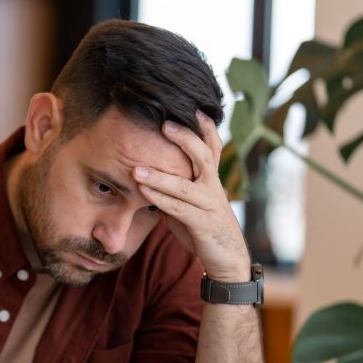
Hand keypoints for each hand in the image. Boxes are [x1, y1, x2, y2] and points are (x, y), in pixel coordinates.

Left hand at [134, 111, 250, 281]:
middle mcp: (213, 186)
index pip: (212, 145)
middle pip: (203, 155)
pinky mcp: (202, 223)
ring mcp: (209, 204)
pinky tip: (143, 191)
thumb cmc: (202, 224)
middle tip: (164, 123)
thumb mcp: (190, 200)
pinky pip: (178, 208)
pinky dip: (159, 199)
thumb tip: (146, 168)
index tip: (193, 106)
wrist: (226, 257)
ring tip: (135, 168)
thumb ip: (174, 184)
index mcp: (211, 178)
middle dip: (185, 138)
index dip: (205, 126)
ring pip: (185, 184)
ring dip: (159, 175)